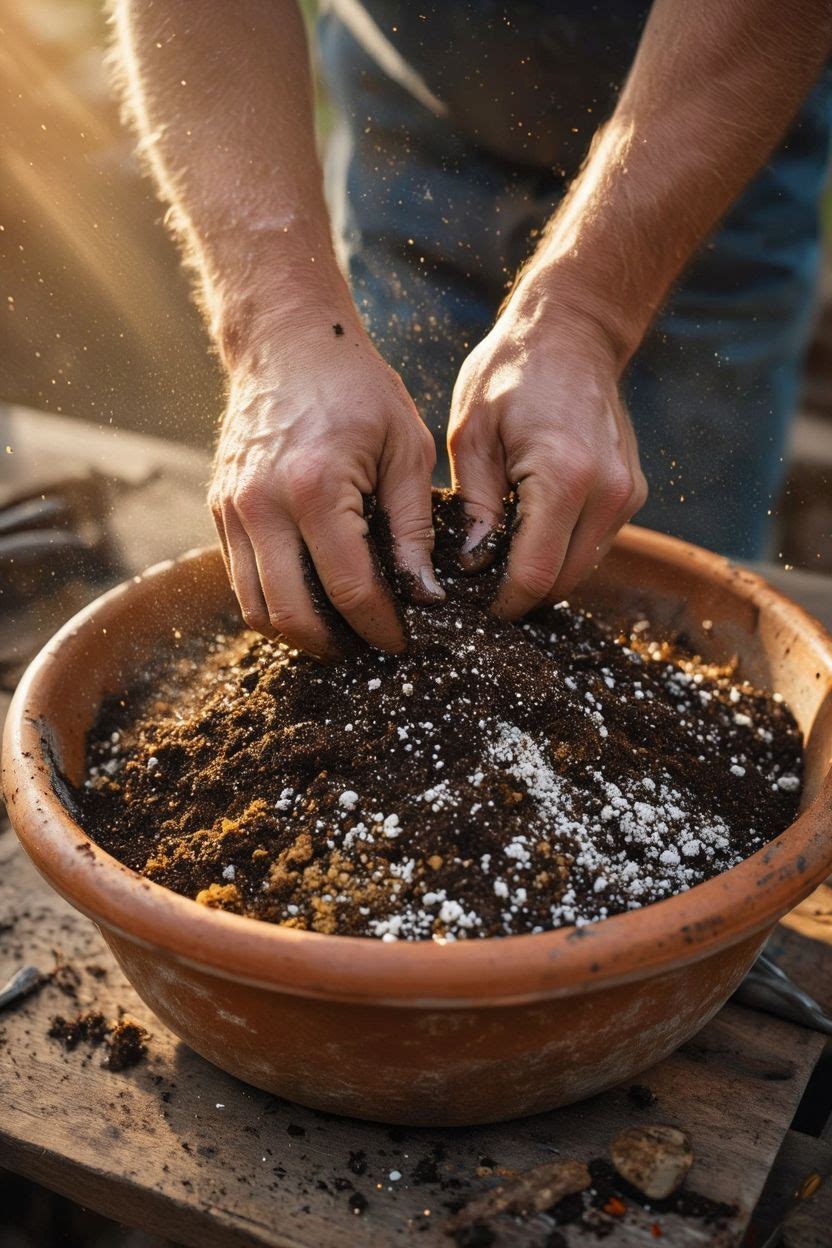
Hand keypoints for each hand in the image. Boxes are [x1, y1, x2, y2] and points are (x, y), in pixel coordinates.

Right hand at [209, 317, 441, 658]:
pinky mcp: (221, 510)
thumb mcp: (406, 448)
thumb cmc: (357, 388)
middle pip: (290, 615)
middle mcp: (261, 506)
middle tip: (370, 646)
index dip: (380, 627)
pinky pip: (242, 580)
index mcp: (314, 489)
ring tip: (341, 631)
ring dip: (299, 632)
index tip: (404, 641)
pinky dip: (276, 602)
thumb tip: (424, 594)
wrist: (287, 343)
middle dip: (336, 645)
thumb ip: (414, 527)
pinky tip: (313, 597)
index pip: (349, 590)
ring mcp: (233, 510)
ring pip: (256, 608)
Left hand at [448, 295, 646, 617]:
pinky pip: (593, 544)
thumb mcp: (471, 434)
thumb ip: (475, 507)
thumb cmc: (511, 373)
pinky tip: (528, 533)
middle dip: (521, 593)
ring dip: (544, 573)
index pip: (535, 575)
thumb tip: (475, 565)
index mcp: (563, 478)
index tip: (474, 606)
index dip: (503, 602)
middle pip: (562, 582)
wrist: (573, 332)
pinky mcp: (631, 494)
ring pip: (581, 568)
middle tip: (479, 585)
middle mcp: (607, 493)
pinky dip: (562, 551)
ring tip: (500, 558)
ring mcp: (626, 495)